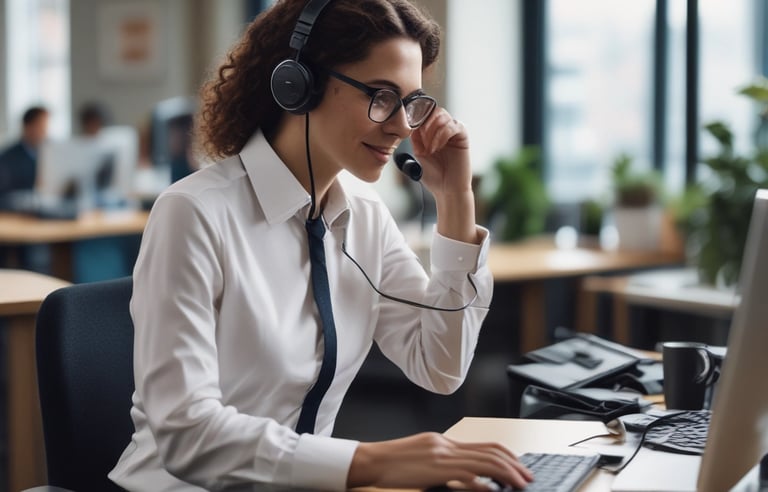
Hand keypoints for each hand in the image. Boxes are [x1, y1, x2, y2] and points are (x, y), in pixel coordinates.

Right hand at [347, 432, 533, 489]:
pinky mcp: (434, 469)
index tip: (520, 466)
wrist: (372, 460)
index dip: (508, 455)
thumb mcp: (424, 458)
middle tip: (528, 477)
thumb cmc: (393, 463)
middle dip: (514, 465)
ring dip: (506, 474)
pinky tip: (493, 490)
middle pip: (490, 452)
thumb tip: (467, 477)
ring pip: (484, 462)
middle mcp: (447, 445)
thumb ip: (445, 463)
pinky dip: (482, 483)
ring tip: (519, 484)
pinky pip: (465, 475)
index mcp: (445, 441)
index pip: (485, 445)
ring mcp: (442, 456)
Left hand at [410, 107, 471, 196]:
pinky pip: (452, 125)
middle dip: (425, 125)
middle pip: (434, 111)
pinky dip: (441, 135)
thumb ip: (416, 137)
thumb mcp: (419, 153)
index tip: (410, 131)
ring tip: (430, 149)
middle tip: (422, 143)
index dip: (417, 119)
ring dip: (432, 132)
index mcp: (432, 132)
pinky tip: (437, 148)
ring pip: (442, 116)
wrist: (446, 189)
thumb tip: (411, 122)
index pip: (425, 114)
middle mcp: (444, 129)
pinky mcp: (463, 135)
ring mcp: (454, 131)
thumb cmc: (433, 175)